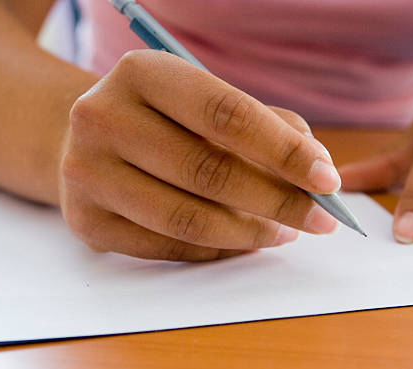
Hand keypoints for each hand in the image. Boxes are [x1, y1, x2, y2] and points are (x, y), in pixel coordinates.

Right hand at [59, 50, 339, 260]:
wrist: (91, 138)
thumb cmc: (166, 119)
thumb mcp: (209, 103)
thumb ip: (267, 127)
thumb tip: (317, 170)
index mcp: (143, 73)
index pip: (226, 114)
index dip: (284, 151)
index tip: (327, 180)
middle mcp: (103, 118)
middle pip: (209, 172)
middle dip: (278, 202)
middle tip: (320, 219)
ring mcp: (86, 173)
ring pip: (188, 219)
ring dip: (250, 234)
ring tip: (284, 232)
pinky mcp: (85, 221)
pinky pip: (167, 248)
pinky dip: (216, 251)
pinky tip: (242, 242)